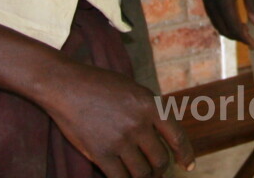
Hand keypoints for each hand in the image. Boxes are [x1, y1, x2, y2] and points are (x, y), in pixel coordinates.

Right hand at [40, 62, 194, 177]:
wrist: (66, 86)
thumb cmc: (99, 85)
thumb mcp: (133, 90)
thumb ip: (149, 111)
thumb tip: (162, 136)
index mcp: (150, 104)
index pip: (177, 137)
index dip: (185, 155)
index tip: (187, 166)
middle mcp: (139, 123)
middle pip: (160, 160)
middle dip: (160, 171)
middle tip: (155, 173)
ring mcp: (120, 140)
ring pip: (142, 173)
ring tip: (140, 177)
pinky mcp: (101, 153)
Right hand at [198, 0, 253, 45]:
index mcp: (223, 2)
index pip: (234, 28)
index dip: (245, 38)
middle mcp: (211, 4)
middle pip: (224, 29)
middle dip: (237, 37)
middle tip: (250, 40)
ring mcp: (206, 0)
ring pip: (216, 24)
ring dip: (229, 30)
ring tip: (243, 31)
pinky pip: (212, 15)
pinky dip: (222, 22)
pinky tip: (232, 19)